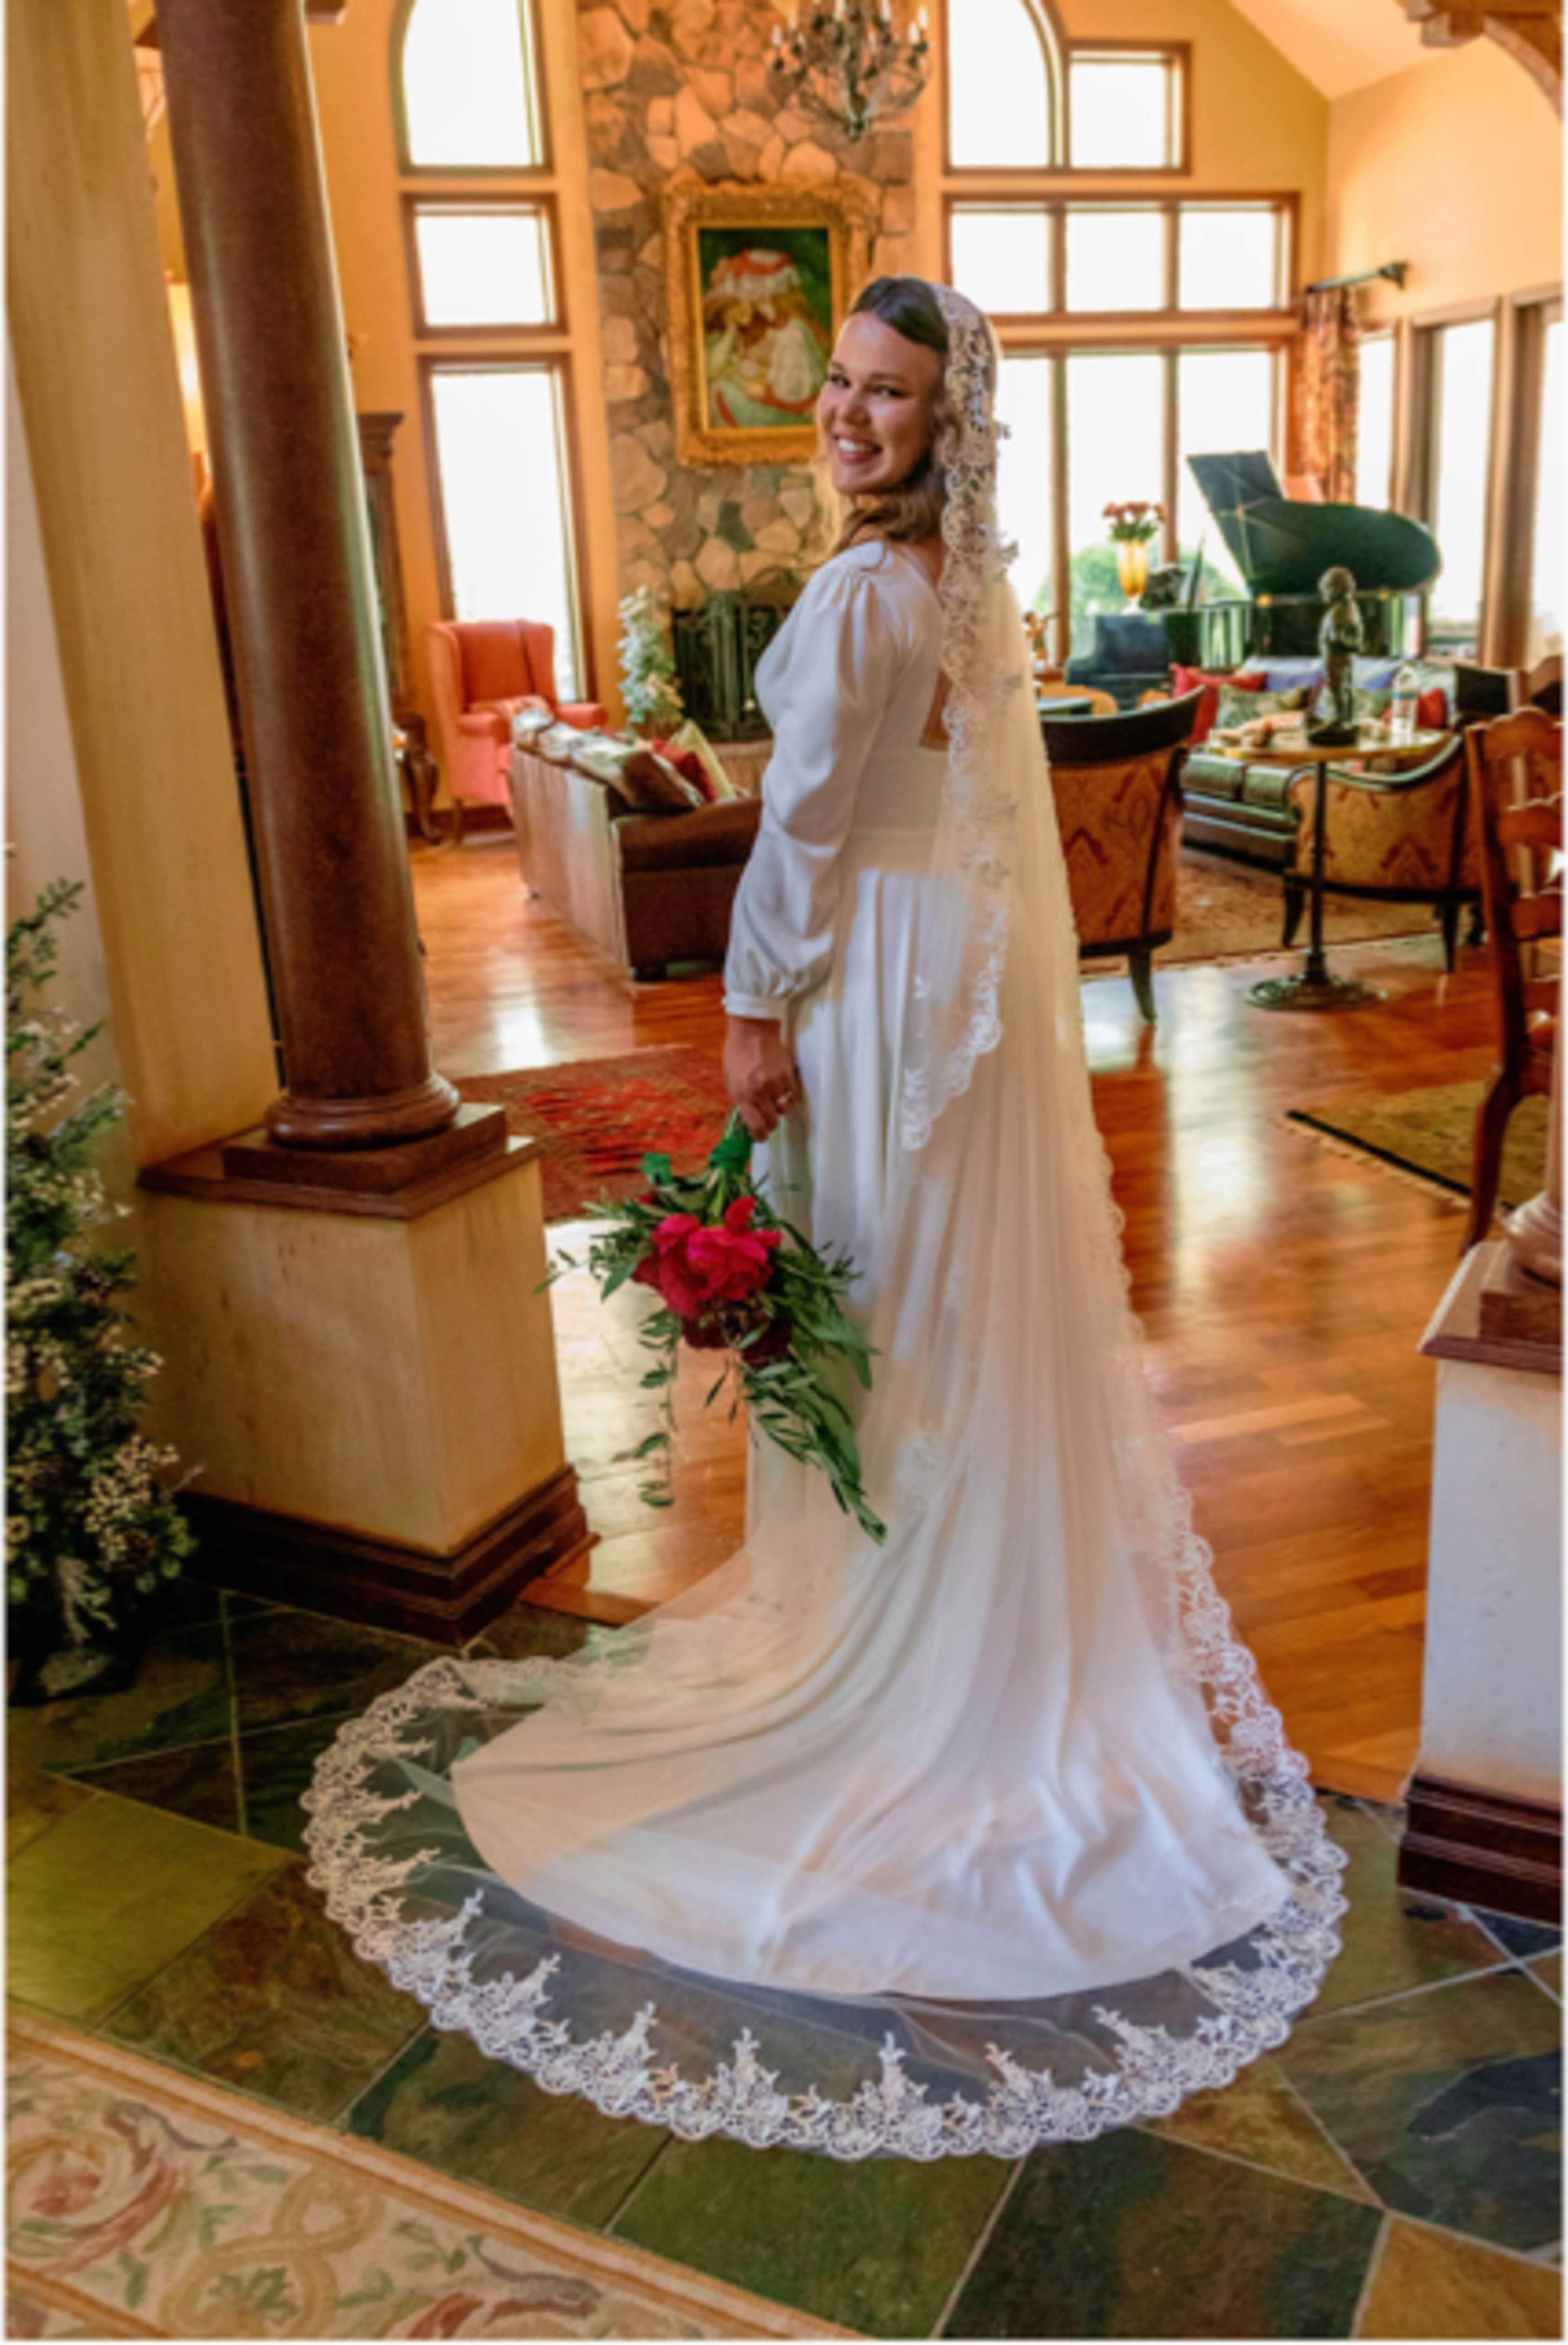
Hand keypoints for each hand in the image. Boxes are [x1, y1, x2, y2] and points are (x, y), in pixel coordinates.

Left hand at [724, 1015, 800, 1142]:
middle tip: (768, 1121)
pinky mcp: (787, 1077)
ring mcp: (775, 1085)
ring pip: (783, 1109)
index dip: (759, 1135)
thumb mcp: (730, 1081)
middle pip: (771, 1121)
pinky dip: (786, 1094)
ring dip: (778, 1107)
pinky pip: (790, 1095)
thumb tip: (748, 1118)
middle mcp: (759, 1092)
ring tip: (772, 1098)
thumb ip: (740, 1100)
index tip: (761, 1137)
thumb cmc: (737, 1054)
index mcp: (742, 1095)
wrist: (752, 1032)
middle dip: (769, 1124)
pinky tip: (779, 1086)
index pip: (754, 1125)